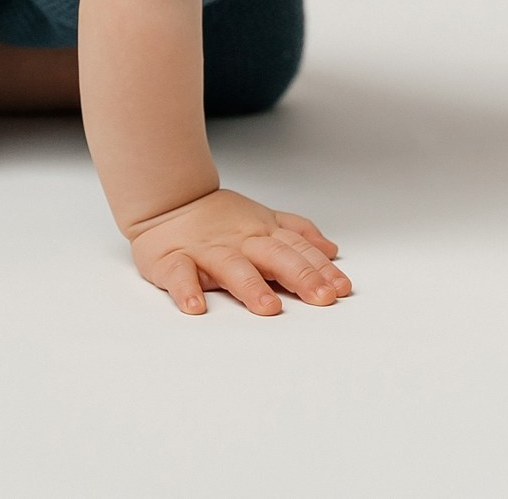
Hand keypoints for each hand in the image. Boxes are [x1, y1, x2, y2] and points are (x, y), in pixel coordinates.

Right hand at [126, 188, 350, 315]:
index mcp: (262, 234)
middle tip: (321, 297)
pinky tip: (196, 307)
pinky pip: (180, 275)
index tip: (341, 288)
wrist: (166, 200)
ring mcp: (207, 252)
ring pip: (232, 267)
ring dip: (251, 287)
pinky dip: (186, 290)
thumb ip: (298, 233)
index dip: (321, 268)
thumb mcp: (264, 219)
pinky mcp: (173, 261)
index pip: (298, 250)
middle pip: (274, 257)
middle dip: (301, 276)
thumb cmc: (217, 218)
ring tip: (268, 307)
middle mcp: (240, 243)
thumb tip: (331, 250)